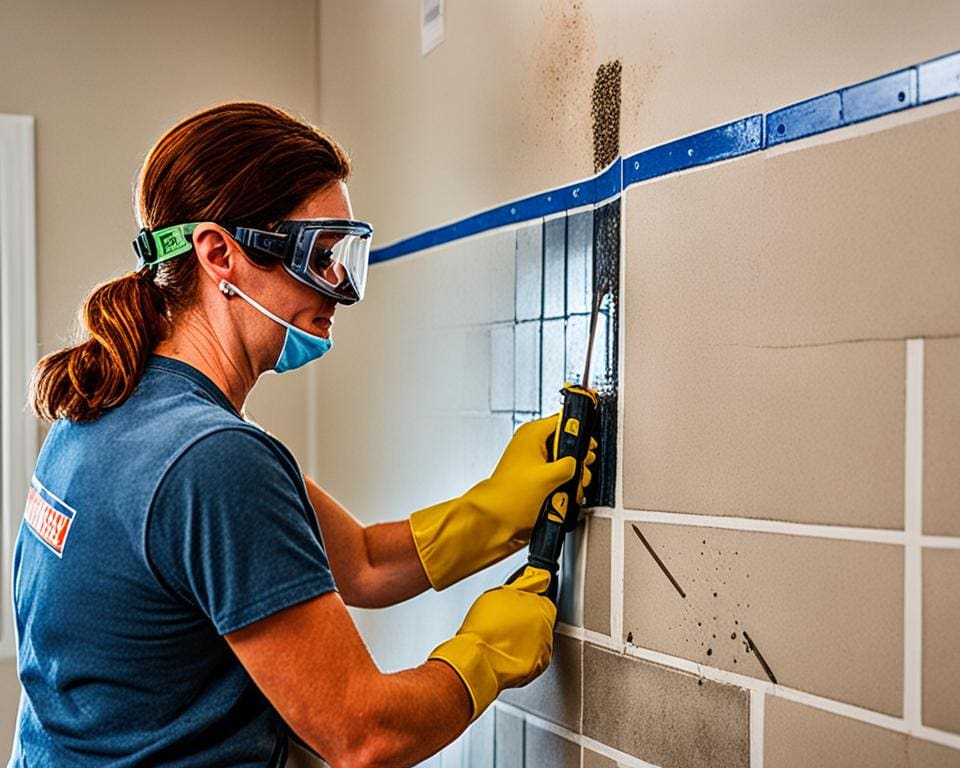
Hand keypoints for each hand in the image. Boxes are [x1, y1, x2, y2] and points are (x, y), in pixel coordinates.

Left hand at [409, 414, 596, 589]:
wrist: (495, 522)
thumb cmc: (510, 496)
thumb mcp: (550, 476)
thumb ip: (571, 464)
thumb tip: (579, 461)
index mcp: (532, 434)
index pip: (564, 421)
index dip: (579, 434)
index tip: (587, 448)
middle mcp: (532, 447)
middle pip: (567, 446)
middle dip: (577, 463)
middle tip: (578, 473)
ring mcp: (534, 466)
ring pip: (565, 466)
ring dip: (571, 480)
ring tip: (566, 491)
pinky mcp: (535, 483)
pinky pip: (558, 481)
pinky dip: (563, 490)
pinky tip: (562, 500)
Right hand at [428, 566, 555, 719]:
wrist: (478, 660)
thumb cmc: (484, 629)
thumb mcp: (499, 594)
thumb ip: (521, 586)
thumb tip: (532, 578)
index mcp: (541, 607)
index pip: (544, 598)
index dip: (528, 599)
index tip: (519, 602)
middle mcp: (547, 628)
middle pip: (542, 618)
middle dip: (528, 618)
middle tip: (507, 620)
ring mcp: (544, 649)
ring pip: (538, 637)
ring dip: (527, 636)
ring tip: (505, 637)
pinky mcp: (538, 667)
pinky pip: (534, 656)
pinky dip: (524, 653)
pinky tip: (507, 650)